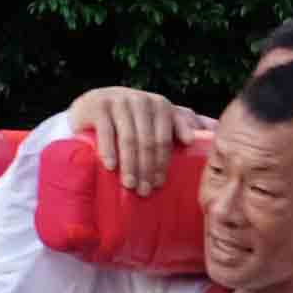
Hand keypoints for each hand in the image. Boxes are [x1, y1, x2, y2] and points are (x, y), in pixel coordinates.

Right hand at [69, 82, 191, 193]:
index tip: (159, 184)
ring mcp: (119, 101)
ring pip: (128, 139)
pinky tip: (111, 167)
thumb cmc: (130, 115)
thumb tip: (199, 137)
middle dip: (147, 169)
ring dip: (130, 165)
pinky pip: (106, 132)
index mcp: (160, 105)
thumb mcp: (155, 116)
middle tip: (144, 191)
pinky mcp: (98, 106)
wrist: (93, 102)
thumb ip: (178, 123)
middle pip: (147, 141)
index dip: (162, 163)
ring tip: (130, 185)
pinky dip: (109, 151)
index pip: (164, 138)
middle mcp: (141, 101)